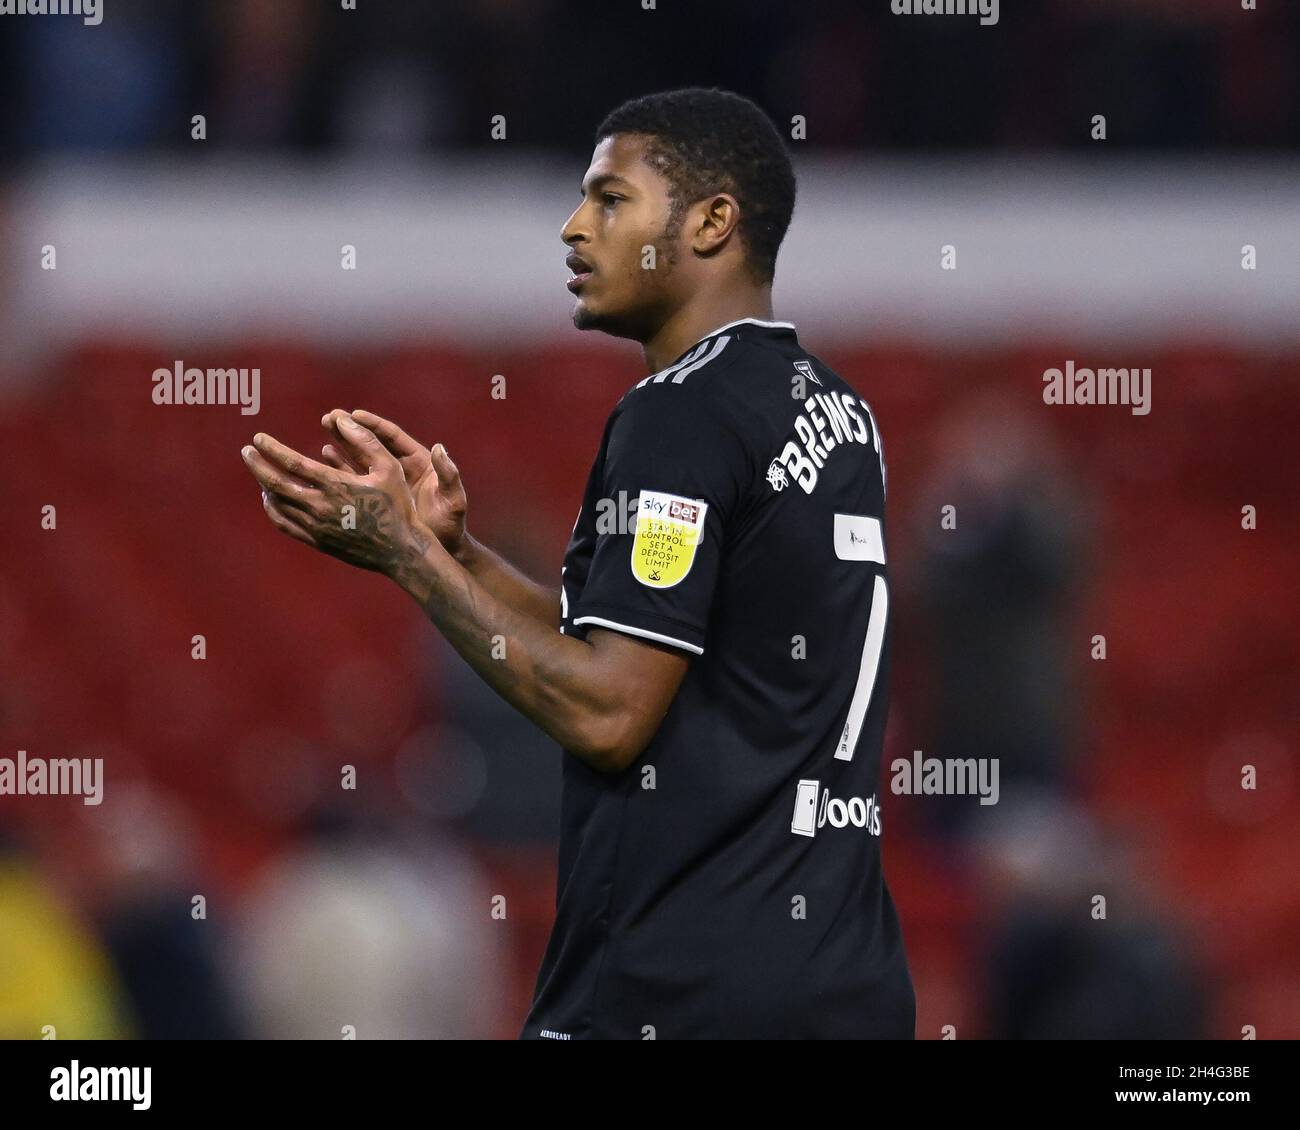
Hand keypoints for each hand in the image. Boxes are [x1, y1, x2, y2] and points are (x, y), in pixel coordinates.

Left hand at [241, 415, 436, 577]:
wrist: (400, 550)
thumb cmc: (397, 505)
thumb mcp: (389, 468)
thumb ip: (365, 441)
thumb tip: (342, 418)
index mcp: (336, 485)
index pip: (292, 463)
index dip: (272, 449)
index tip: (258, 438)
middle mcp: (321, 506)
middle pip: (276, 484)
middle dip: (257, 466)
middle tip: (247, 452)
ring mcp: (317, 526)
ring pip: (278, 505)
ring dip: (265, 487)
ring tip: (260, 474)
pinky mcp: (317, 541)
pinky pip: (285, 524)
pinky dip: (272, 510)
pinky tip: (271, 500)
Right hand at [321, 408, 468, 558]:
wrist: (439, 549)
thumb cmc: (450, 525)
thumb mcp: (453, 500)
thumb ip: (448, 475)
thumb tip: (440, 448)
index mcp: (419, 461)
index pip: (393, 437)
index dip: (374, 425)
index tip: (354, 414)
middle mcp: (400, 467)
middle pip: (373, 442)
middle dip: (352, 428)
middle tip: (331, 416)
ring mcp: (387, 481)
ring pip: (361, 456)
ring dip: (343, 441)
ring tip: (325, 426)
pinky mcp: (376, 496)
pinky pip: (355, 477)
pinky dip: (340, 466)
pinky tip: (325, 456)